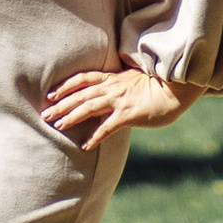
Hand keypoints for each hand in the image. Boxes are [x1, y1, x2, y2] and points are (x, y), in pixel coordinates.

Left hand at [42, 58, 196, 149]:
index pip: (83, 79)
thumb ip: (118, 87)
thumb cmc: (157, 86)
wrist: (177, 89)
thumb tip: (106, 97)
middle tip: (45, 114)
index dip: (66, 86)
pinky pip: (108, 126)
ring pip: (89, 107)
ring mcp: (120, 100)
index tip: (51, 93)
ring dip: (71, 116)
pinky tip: (86, 145)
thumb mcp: (134, 81)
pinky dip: (96, 135)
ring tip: (58, 125)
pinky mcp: (129, 114)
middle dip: (61, 104)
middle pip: (80, 94)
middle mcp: (113, 87)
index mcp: (113, 78)